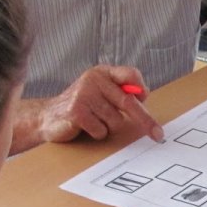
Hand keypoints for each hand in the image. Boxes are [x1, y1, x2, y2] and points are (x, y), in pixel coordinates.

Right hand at [38, 65, 163, 143]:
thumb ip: (121, 91)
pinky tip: (85, 126)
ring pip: (116, 120)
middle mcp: (93, 80)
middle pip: (128, 102)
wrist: (48, 117)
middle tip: (157, 134)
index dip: (140, 88)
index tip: (146, 100)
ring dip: (109, 126)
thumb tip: (143, 96)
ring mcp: (84, 95)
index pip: (130, 74)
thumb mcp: (101, 92)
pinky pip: (101, 130)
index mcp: (102, 72)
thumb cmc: (81, 106)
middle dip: (145, 120)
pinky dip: (97, 133)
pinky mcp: (76, 111)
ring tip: (94, 120)